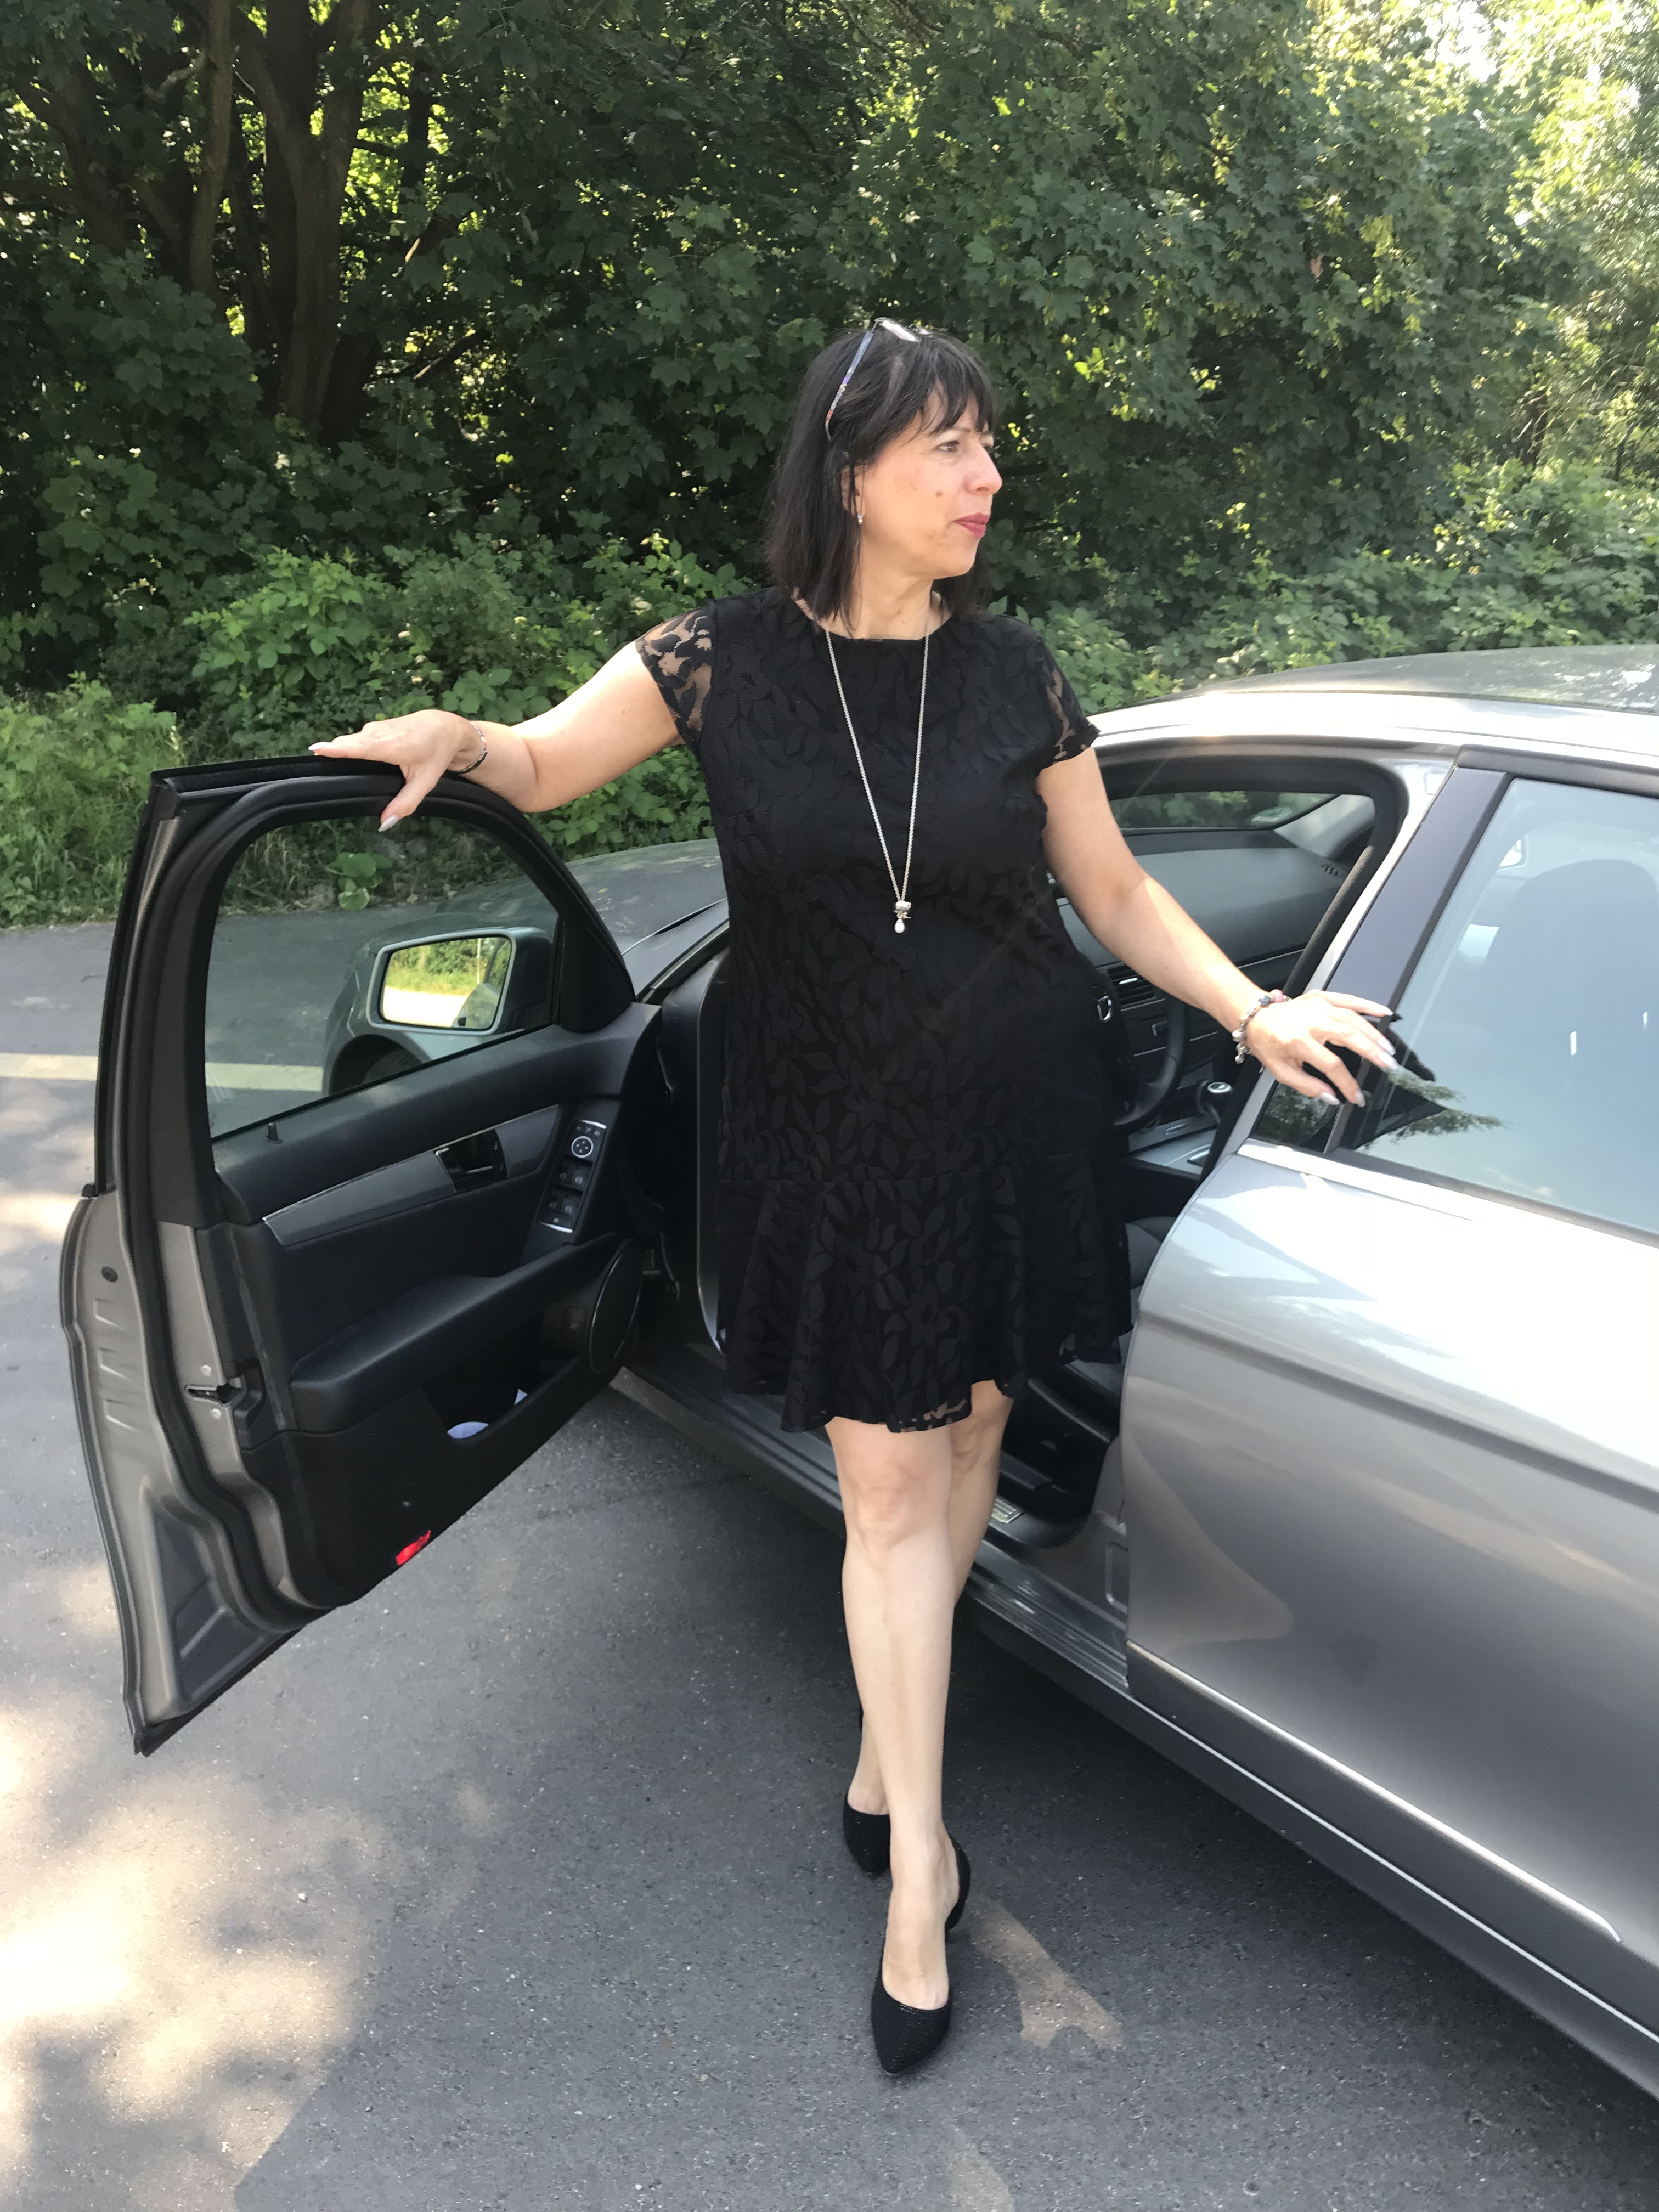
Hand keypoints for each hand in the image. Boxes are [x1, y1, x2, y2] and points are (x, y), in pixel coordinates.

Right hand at [309, 710, 477, 828]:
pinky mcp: (375, 726)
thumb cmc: (436, 754)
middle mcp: (378, 733)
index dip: (336, 749)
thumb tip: (384, 824)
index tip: (315, 750)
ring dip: (343, 751)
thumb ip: (405, 804)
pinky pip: (358, 738)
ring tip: (333, 765)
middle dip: (333, 753)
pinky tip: (351, 758)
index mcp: (390, 746)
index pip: (358, 747)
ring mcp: (375, 727)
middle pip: (348, 744)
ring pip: (352, 741)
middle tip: (320, 770)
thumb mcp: (425, 782)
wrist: (446, 728)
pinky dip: (352, 747)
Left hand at [1242, 990, 1396, 1105]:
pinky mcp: (1322, 998)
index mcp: (1298, 1042)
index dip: (1347, 1083)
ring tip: (1388, 1050)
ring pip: (1353, 1019)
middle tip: (1389, 1065)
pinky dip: (1368, 1005)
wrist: (1257, 1019)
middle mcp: (1311, 1022)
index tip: (1357, 1096)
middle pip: (1348, 1036)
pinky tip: (1385, 1013)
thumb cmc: (1269, 1044)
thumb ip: (1307, 1086)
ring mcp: (1318, 1007)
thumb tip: (1332, 1097)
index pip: (1331, 1064)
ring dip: (1374, 1034)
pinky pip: (1349, 999)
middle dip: (1372, 1052)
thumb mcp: (1281, 1072)